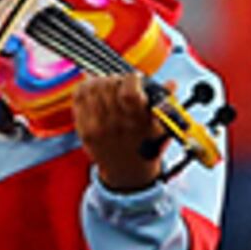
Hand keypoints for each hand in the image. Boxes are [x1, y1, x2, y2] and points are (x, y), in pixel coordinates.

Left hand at [71, 73, 170, 192]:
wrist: (127, 171)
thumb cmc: (147, 145)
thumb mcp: (162, 127)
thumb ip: (166, 103)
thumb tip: (171, 83)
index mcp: (139, 122)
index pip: (129, 91)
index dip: (132, 79)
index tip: (136, 79)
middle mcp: (116, 125)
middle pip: (109, 85)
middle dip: (116, 79)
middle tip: (121, 84)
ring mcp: (98, 127)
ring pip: (93, 88)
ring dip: (101, 82)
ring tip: (108, 87)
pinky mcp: (84, 129)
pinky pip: (79, 97)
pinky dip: (86, 88)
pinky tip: (94, 91)